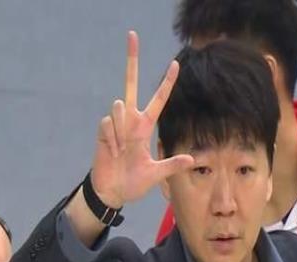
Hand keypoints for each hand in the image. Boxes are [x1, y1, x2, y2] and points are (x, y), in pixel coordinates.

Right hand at [91, 31, 193, 208]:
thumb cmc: (133, 183)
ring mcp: (116, 125)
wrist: (112, 191)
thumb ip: (172, 165)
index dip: (166, 83)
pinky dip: (112, 138)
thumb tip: (192, 159)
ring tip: (122, 151)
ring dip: (122, 130)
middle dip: (132, 61)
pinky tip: (113, 151)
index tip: (176, 64)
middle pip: (130, 85)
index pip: (158, 100)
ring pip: (120, 105)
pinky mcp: (103, 130)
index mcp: (145, 128)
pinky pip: (108, 123)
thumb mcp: (156, 175)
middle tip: (132, 35)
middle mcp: (131, 122)